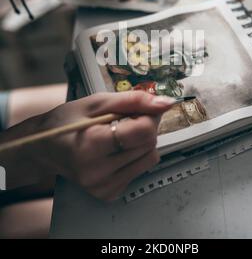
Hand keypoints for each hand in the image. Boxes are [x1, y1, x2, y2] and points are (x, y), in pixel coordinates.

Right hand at [27, 92, 173, 200]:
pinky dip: (135, 155)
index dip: (148, 115)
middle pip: (149, 144)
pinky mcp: (108, 193)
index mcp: (92, 145)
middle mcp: (97, 172)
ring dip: (142, 142)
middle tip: (125, 120)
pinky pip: (141, 169)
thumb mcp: (97, 102)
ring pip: (150, 158)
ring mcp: (103, 186)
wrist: (45, 148)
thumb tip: (165, 103)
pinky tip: (116, 150)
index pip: (143, 131)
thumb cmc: (66, 122)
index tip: (138, 109)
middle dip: (145, 127)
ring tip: (119, 134)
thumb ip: (134, 100)